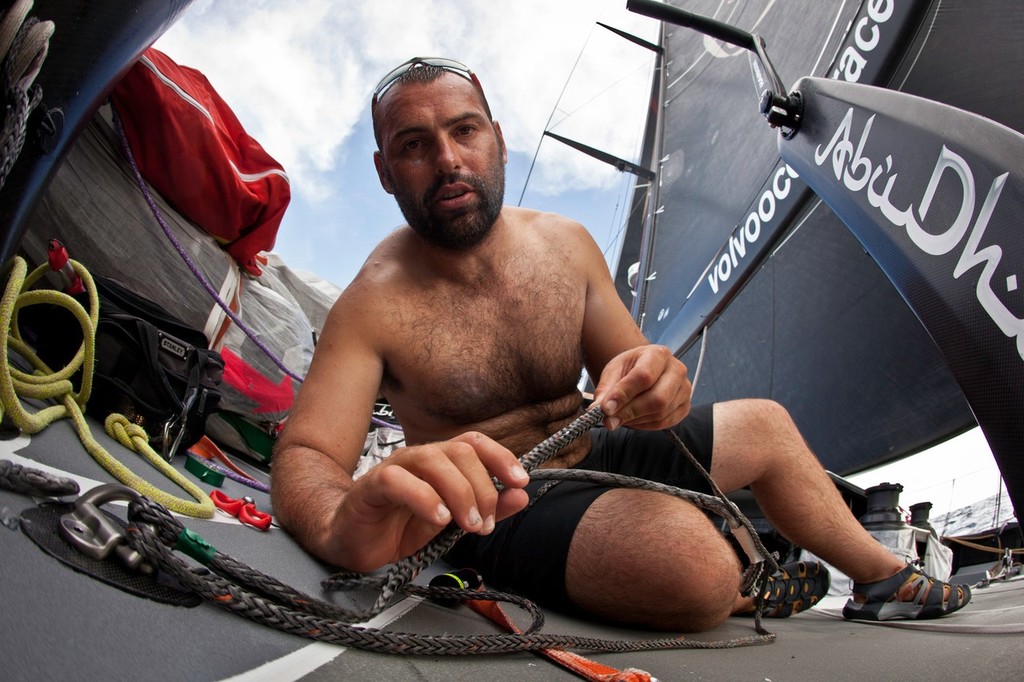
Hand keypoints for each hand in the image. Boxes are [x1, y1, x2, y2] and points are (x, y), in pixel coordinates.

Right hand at [330, 432, 529, 570]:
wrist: (352, 542)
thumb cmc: (399, 527)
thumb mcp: (453, 523)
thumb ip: (487, 509)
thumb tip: (520, 496)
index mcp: (441, 463)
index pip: (475, 444)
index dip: (501, 458)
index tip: (519, 482)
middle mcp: (420, 459)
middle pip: (460, 452)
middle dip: (482, 487)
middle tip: (484, 523)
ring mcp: (395, 469)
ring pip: (432, 459)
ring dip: (459, 492)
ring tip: (467, 524)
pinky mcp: (371, 487)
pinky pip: (398, 481)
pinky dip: (424, 498)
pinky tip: (438, 518)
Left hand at [593, 344, 690, 430]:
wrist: (645, 369)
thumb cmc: (629, 369)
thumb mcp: (614, 371)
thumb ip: (606, 389)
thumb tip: (600, 409)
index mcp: (658, 354)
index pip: (643, 376)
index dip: (624, 394)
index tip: (605, 408)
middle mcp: (677, 370)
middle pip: (658, 398)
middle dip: (630, 412)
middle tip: (609, 420)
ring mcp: (685, 389)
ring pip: (661, 413)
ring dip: (635, 420)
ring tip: (618, 418)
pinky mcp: (685, 407)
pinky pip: (665, 422)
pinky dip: (645, 425)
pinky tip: (632, 420)